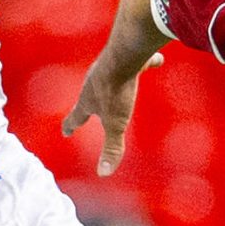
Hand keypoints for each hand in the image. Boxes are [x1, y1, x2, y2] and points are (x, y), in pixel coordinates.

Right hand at [61, 48, 156, 175]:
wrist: (125, 52)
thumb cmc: (117, 90)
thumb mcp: (116, 125)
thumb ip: (111, 148)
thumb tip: (103, 173)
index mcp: (88, 99)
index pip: (76, 116)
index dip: (70, 126)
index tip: (66, 131)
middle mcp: (94, 81)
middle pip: (89, 94)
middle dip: (89, 103)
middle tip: (89, 109)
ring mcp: (109, 66)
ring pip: (108, 75)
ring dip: (112, 81)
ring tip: (120, 84)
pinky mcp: (126, 54)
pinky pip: (137, 61)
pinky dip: (146, 62)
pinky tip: (158, 60)